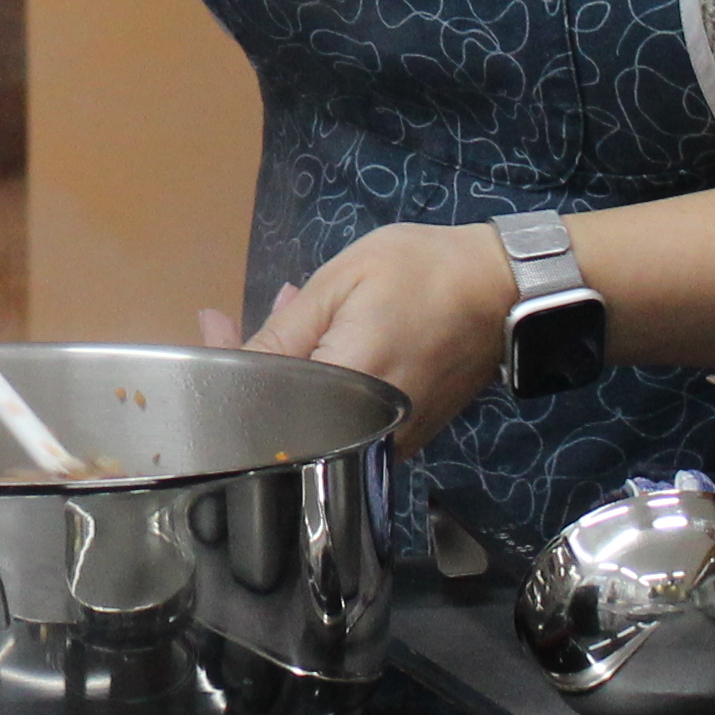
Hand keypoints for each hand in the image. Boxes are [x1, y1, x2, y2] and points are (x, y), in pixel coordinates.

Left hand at [243, 221, 517, 446]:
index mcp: (349, 389)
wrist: (501, 288)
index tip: (212, 328)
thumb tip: (230, 357)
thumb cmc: (422, 272)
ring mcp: (390, 443)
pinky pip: (343, 425)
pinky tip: (314, 347)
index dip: (226, 367)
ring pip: (312, 424)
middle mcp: (369, 432)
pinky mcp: (404, 441)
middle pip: (282, 420)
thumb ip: (286, 331)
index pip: (261, 402)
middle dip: (249, 369)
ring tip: (282, 321)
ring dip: (283, 377)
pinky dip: (318, 389)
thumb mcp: (343, 283)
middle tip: (231, 321)